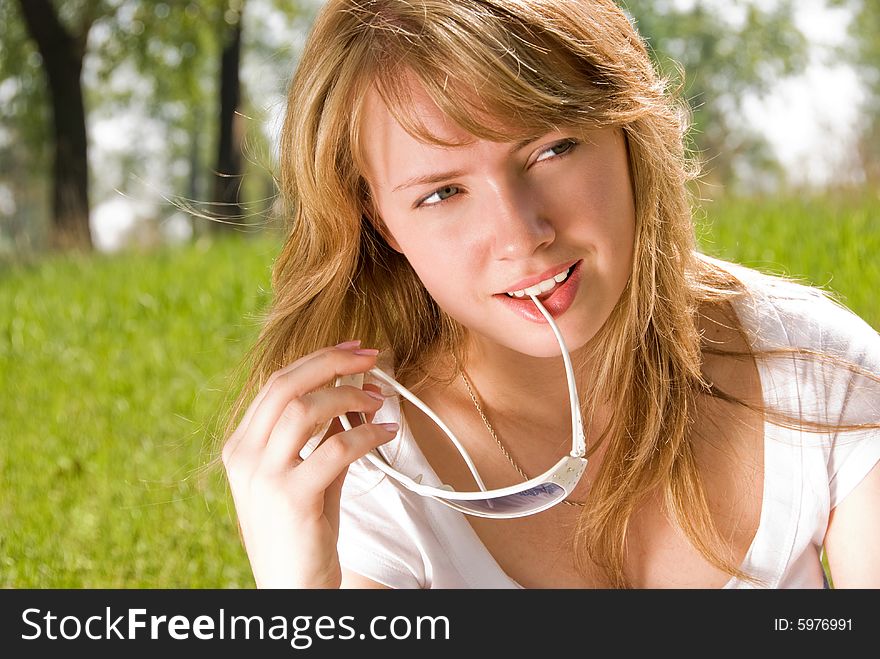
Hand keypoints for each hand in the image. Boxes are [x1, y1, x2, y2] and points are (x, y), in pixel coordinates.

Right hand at [221, 340, 396, 587]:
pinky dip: (367, 434)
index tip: (353, 349)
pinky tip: (386, 433)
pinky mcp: (292, 498)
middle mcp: (244, 456)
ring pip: (306, 409)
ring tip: (380, 402)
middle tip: (371, 357)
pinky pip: (336, 448)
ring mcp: (264, 477)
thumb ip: (321, 435)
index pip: (276, 384)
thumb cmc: (301, 532)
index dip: (317, 360)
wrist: (292, 589)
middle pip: (286, 385)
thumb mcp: (304, 474)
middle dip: (332, 362)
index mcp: (240, 446)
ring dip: (351, 397)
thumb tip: (354, 392)